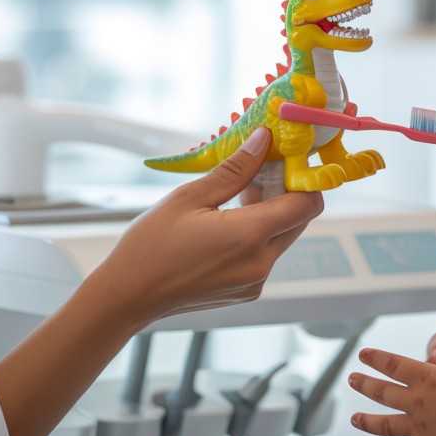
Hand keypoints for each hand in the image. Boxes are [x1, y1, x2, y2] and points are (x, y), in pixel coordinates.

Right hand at [93, 128, 321, 324]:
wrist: (128, 295)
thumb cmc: (150, 246)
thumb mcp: (190, 197)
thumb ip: (235, 169)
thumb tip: (262, 140)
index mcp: (249, 237)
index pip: (307, 204)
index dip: (302, 178)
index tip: (285, 160)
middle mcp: (260, 264)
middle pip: (299, 220)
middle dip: (285, 192)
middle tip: (258, 171)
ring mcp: (255, 282)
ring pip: (282, 237)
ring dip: (270, 213)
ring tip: (237, 193)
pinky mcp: (247, 291)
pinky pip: (266, 255)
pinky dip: (257, 234)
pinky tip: (228, 220)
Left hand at [349, 326, 435, 435]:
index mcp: (427, 379)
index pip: (394, 365)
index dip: (376, 358)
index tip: (363, 354)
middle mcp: (417, 403)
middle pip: (383, 392)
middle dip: (365, 384)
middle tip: (352, 379)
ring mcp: (419, 428)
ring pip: (386, 424)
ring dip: (367, 421)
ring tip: (354, 418)